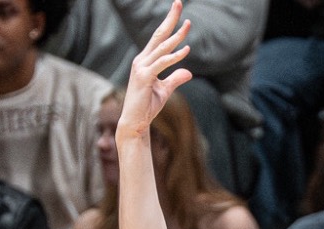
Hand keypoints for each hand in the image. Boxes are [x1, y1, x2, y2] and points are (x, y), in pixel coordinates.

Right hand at [119, 2, 193, 137]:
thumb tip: (189, 72)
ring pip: (162, 47)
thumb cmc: (147, 106)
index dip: (169, 24)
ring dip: (176, 35)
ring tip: (188, 24)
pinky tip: (185, 50)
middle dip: (170, 18)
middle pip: (158, 35)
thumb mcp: (165, 90)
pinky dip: (174, 56)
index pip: (159, 38)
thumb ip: (175, 79)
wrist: (135, 122)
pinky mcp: (144, 77)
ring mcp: (141, 68)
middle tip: (179, 2)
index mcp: (145, 61)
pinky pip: (161, 63)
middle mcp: (141, 60)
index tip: (180, 13)